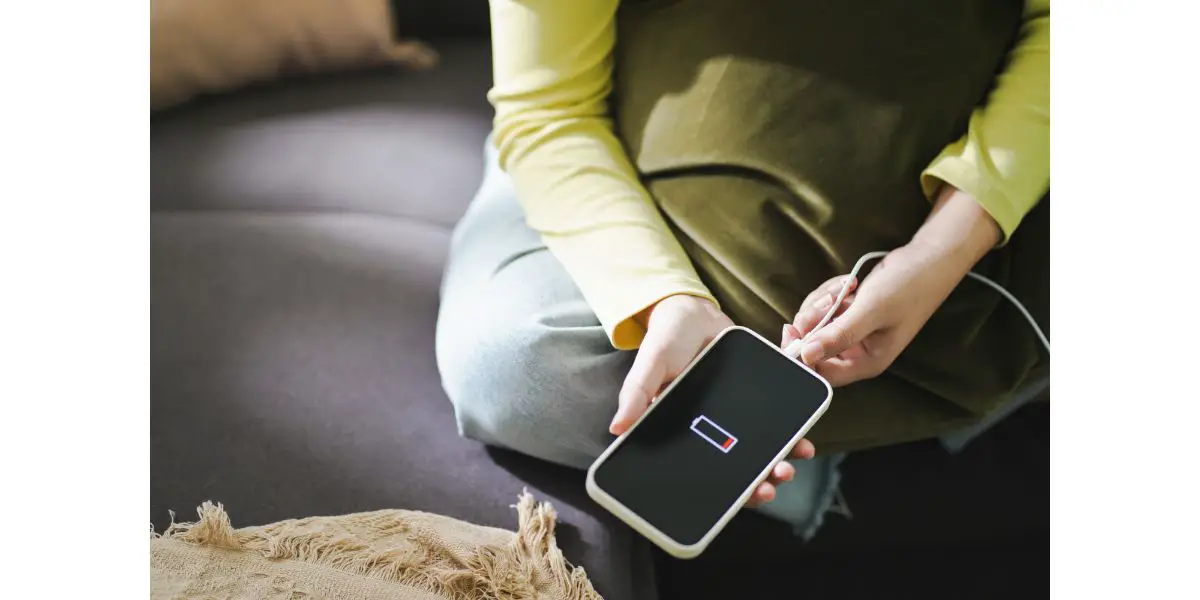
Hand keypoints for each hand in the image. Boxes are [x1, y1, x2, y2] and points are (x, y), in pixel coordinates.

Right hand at [613, 294, 815, 506]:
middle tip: (779, 479)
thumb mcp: (649, 364)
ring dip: (787, 453)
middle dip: (766, 477)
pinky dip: (797, 420)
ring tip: (799, 454)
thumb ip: (636, 394)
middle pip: (746, 464)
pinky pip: (782, 412)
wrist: (692, 311)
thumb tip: (617, 428)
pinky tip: (807, 428)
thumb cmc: (665, 341)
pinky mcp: (759, 393)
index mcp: (690, 432)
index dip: (736, 490)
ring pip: (768, 443)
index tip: (756, 496)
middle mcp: (718, 429)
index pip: (714, 470)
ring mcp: (741, 412)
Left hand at [783, 186, 1000, 385]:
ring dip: (824, 301)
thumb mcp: (872, 310)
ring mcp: (853, 333)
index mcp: (867, 363)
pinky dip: (831, 293)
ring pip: (815, 323)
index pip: (821, 373)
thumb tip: (806, 355)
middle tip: (834, 298)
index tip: (792, 328)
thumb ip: (839, 335)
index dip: (801, 355)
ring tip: (847, 287)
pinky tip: (851, 284)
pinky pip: (824, 308)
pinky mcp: (850, 315)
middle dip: (816, 318)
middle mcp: (858, 352)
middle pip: (813, 346)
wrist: (927, 259)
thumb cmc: (907, 287)